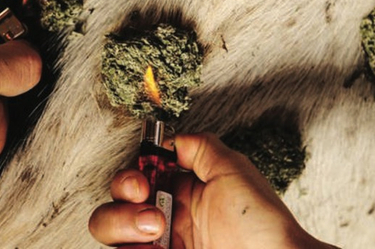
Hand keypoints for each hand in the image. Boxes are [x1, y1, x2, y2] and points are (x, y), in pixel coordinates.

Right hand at [89, 133, 333, 248]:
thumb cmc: (262, 224)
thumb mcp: (233, 170)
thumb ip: (201, 147)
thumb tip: (171, 138)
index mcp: (181, 194)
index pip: (135, 181)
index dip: (129, 179)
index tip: (141, 182)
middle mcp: (166, 222)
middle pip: (115, 210)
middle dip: (120, 210)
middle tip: (150, 216)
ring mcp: (163, 247)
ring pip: (113, 237)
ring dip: (122, 228)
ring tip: (155, 234)